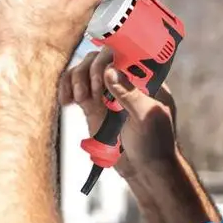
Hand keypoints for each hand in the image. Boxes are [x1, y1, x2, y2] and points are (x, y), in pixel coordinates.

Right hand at [59, 47, 177, 178]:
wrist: (144, 170)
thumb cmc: (156, 143)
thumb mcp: (147, 118)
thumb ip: (130, 94)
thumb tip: (110, 71)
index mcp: (144, 77)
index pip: (125, 52)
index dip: (110, 55)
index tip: (102, 70)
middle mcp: (124, 80)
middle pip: (101, 57)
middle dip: (93, 69)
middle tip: (94, 92)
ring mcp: (107, 92)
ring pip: (85, 69)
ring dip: (77, 78)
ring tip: (80, 99)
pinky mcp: (92, 105)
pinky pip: (75, 87)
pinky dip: (67, 88)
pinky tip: (67, 101)